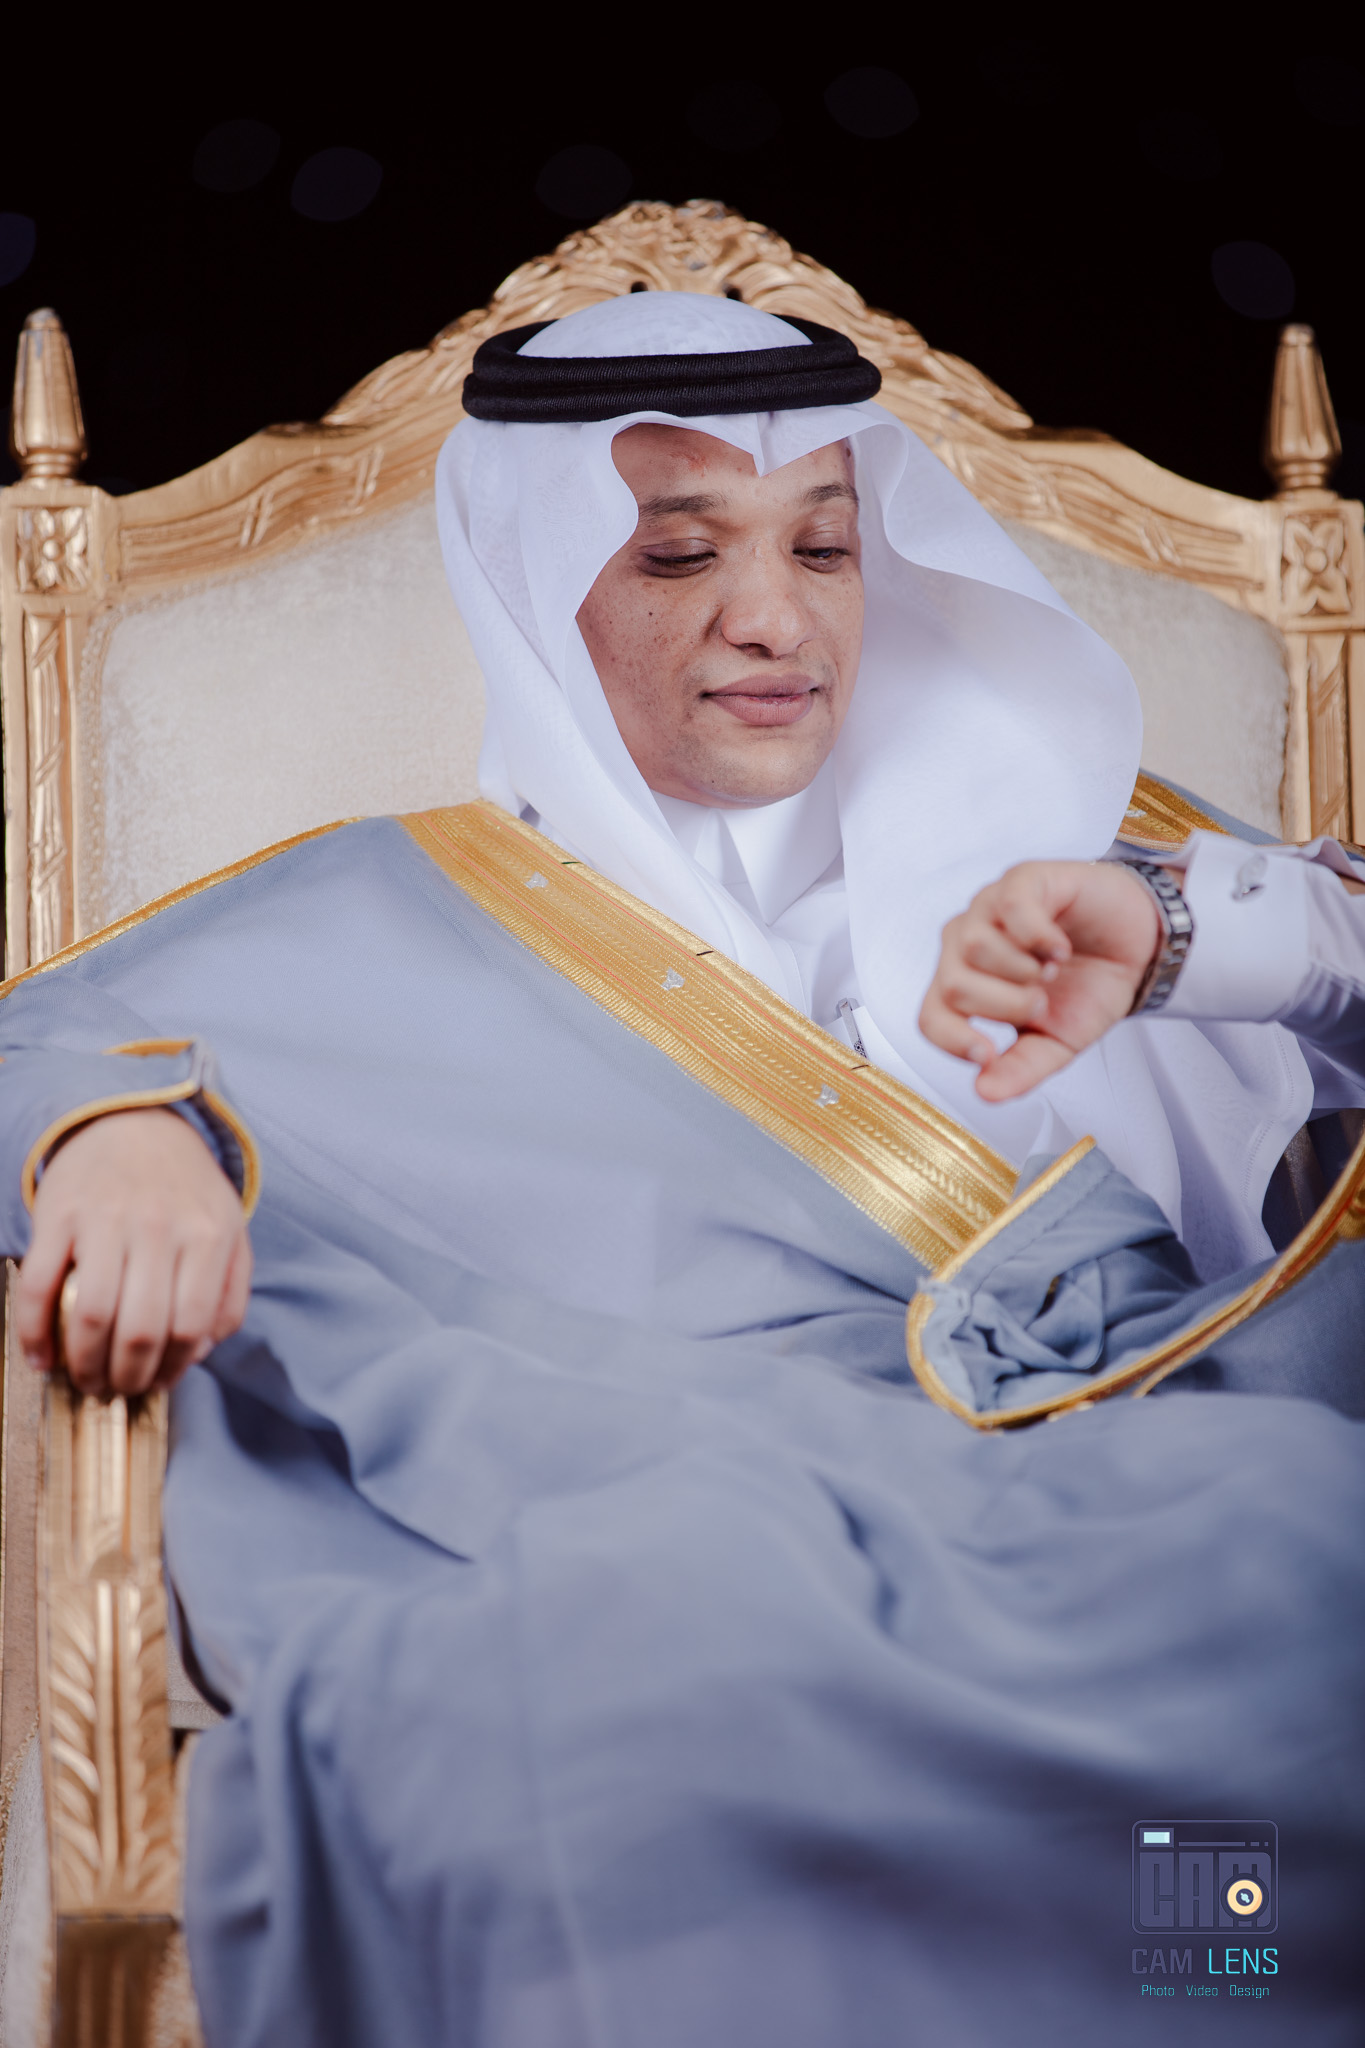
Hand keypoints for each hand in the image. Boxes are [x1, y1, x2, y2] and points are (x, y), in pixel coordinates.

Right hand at [16, 1107, 251, 1396]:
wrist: (134, 1121)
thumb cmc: (184, 1188)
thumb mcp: (229, 1227)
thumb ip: (230, 1291)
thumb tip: (199, 1351)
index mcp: (207, 1235)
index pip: (191, 1326)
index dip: (171, 1369)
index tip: (158, 1385)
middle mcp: (158, 1227)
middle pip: (141, 1329)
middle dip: (126, 1377)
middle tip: (116, 1390)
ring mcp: (106, 1219)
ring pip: (91, 1314)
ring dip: (84, 1362)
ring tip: (85, 1378)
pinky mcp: (59, 1214)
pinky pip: (40, 1285)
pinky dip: (34, 1331)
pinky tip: (42, 1357)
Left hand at [919, 860, 1163, 1101]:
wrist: (1138, 946)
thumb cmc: (1088, 986)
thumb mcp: (1057, 1042)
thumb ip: (1020, 1069)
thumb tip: (985, 1092)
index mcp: (965, 984)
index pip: (930, 1017)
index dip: (953, 1041)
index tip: (989, 1054)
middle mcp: (965, 943)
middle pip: (953, 986)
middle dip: (1006, 1007)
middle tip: (1041, 1002)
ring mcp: (990, 907)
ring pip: (974, 947)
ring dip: (1023, 972)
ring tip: (1050, 971)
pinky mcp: (1024, 880)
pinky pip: (1011, 907)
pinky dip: (1040, 937)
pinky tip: (1059, 949)